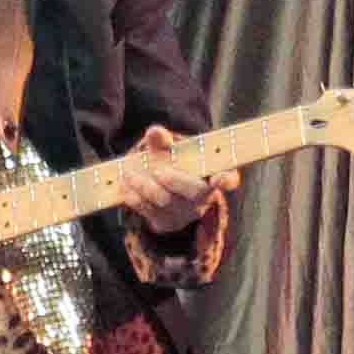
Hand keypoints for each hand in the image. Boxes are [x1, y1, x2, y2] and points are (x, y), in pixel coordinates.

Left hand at [118, 126, 238, 232]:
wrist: (163, 189)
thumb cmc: (174, 164)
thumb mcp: (170, 150)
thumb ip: (163, 141)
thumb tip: (154, 131)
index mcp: (212, 175)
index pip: (229, 178)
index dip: (227, 179)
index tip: (220, 179)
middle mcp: (203, 196)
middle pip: (195, 192)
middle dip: (176, 181)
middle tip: (158, 171)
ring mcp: (185, 211)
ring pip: (168, 202)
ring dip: (146, 188)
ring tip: (128, 175)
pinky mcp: (167, 222)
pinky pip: (150, 212)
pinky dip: (135, 199)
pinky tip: (125, 187)